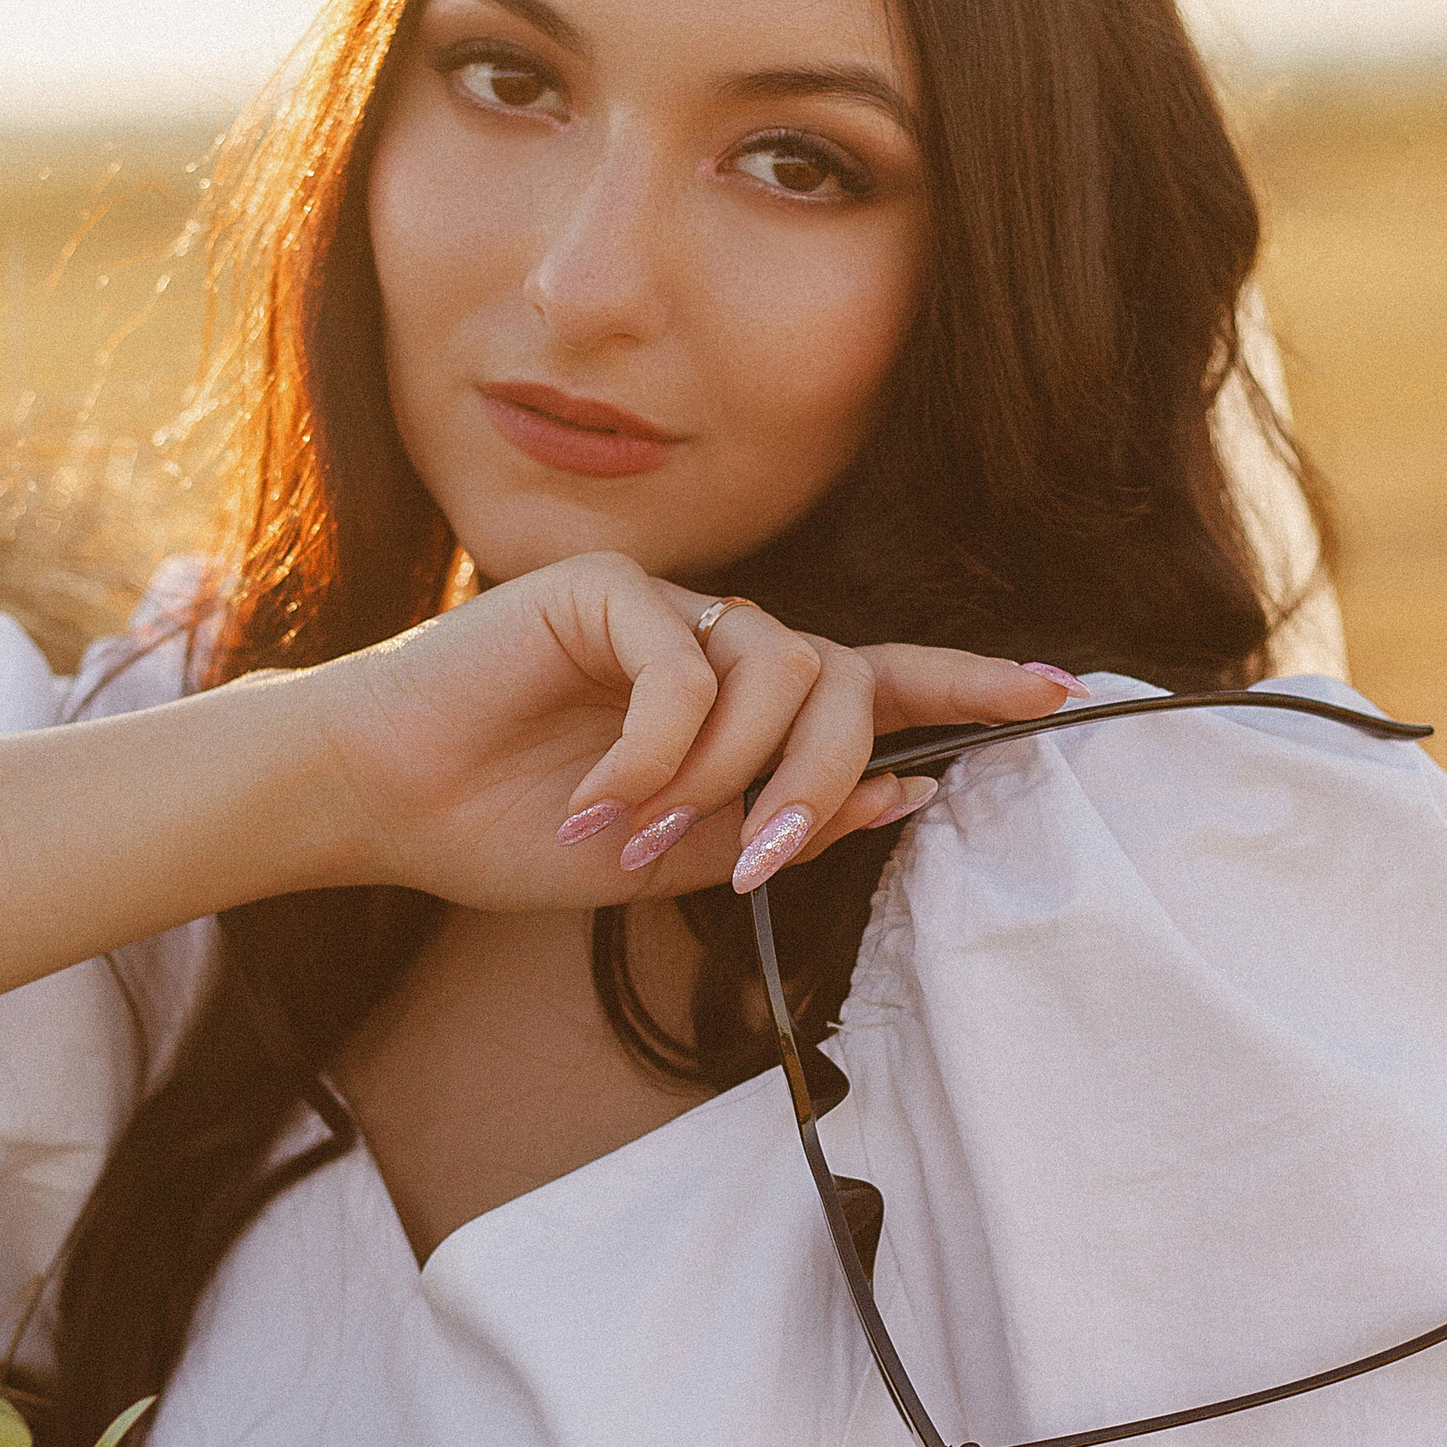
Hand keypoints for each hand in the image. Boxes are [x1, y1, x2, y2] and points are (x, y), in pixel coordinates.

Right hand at [300, 550, 1068, 910]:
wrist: (384, 802)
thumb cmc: (513, 829)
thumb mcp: (672, 855)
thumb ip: (781, 825)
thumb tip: (912, 798)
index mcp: (740, 707)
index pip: (875, 683)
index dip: (967, 685)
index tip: (1062, 691)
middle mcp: (718, 645)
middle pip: (843, 682)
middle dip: (823, 779)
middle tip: (757, 858)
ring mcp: (666, 607)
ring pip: (779, 666)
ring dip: (728, 771)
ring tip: (642, 831)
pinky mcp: (607, 588)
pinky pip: (687, 664)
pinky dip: (657, 748)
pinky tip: (597, 796)